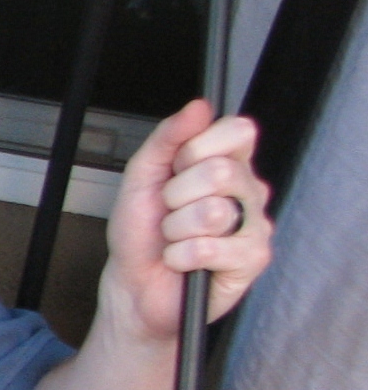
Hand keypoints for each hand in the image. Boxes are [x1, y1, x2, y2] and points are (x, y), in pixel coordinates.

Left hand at [103, 100, 273, 339]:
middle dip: (177, 195)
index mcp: (228, 162)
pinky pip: (210, 248)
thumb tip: (199, 106)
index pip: (238, 130)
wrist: (133, 283)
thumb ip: (167, 137)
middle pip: (222, 171)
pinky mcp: (253, 259)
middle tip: (170, 212)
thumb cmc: (141, 231)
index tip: (176, 169)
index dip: (196, 149)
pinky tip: (183, 261)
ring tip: (175, 238)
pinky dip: (181, 256)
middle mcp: (248, 190)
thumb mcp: (142, 176)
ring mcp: (255, 224)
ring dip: (176, 229)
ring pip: (214, 212)